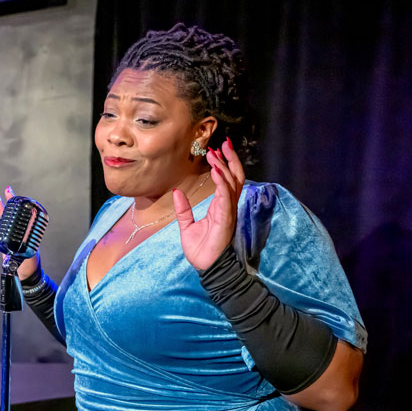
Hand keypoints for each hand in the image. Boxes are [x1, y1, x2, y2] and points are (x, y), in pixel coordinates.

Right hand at [0, 185, 39, 279]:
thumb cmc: (29, 267)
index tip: (16, 196)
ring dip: (2, 210)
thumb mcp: (29, 258)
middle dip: (10, 203)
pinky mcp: (5, 244)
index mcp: (25, 234)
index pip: (21, 215)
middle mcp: (18, 233)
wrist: (25, 275)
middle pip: (13, 215)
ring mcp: (11, 238)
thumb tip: (22, 251)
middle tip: (7, 191)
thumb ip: (26, 255)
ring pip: (5, 221)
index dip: (18, 205)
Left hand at [174, 137, 245, 269]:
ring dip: (224, 167)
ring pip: (232, 183)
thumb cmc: (200, 249)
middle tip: (224, 143)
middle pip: (235, 177)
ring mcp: (228, 212)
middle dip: (230, 159)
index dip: (223, 164)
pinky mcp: (225, 219)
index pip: (226, 180)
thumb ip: (183, 209)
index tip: (216, 150)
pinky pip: (226, 197)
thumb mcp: (187, 225)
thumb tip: (176, 192)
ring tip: (216, 154)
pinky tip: (215, 172)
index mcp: (220, 206)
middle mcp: (227, 206)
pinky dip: (222, 183)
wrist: (206, 267)